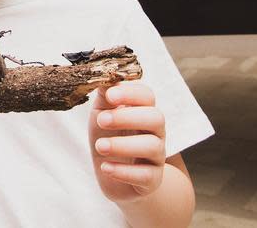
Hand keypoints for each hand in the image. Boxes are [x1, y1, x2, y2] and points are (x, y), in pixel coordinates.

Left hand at [89, 82, 165, 202]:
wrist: (112, 172)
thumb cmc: (109, 135)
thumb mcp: (102, 112)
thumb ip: (104, 96)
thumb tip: (101, 76)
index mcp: (142, 110)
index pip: (147, 95)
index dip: (130, 93)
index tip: (109, 95)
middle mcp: (155, 131)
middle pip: (156, 118)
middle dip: (127, 117)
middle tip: (101, 120)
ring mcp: (156, 156)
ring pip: (152, 146)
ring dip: (123, 145)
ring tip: (99, 146)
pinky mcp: (152, 179)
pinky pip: (146, 176)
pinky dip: (124, 172)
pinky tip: (106, 167)